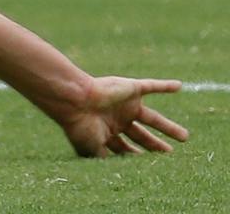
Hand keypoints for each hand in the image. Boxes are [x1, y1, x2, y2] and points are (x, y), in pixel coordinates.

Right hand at [53, 76, 186, 156]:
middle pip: (141, 136)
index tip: (151, 168)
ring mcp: (125, 104)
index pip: (126, 148)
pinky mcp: (130, 89)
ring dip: (168, 127)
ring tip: (185, 138)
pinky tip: (179, 86)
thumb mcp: (94, 148)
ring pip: (152, 118)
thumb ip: (107, 159)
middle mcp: (117, 118)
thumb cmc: (80, 125)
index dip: (138, 158)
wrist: (74, 98)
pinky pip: (151, 86)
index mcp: (106, 131)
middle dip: (155, 146)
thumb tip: (118, 173)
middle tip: (169, 154)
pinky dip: (165, 86)